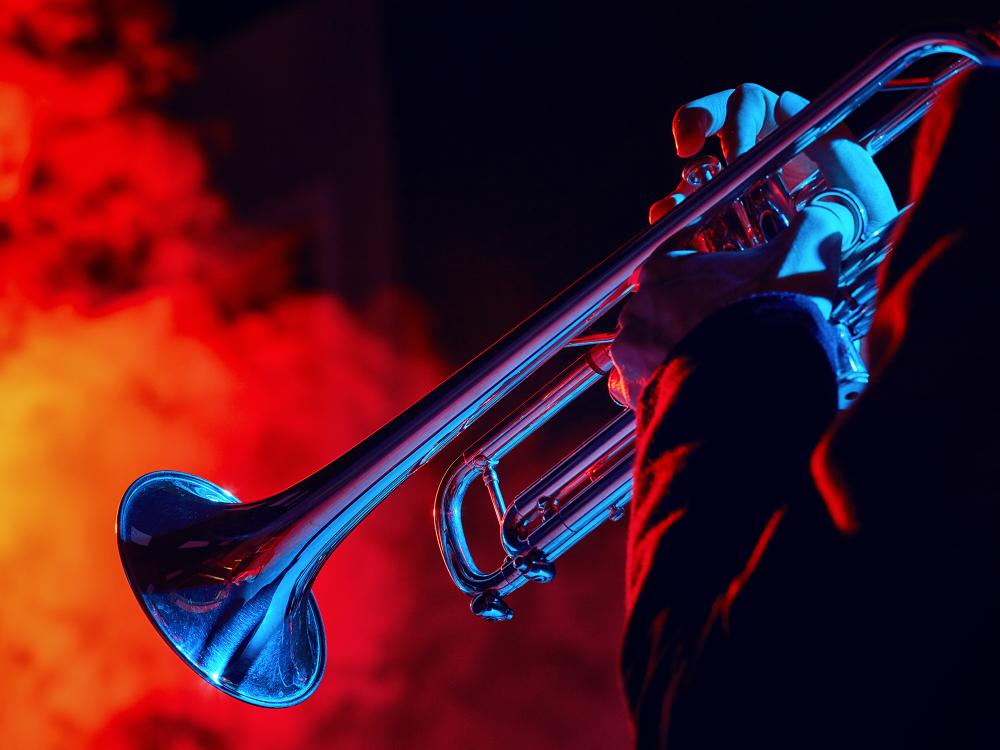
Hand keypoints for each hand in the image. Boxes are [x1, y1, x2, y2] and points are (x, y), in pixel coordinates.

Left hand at [612, 84, 896, 408]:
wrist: (756, 377)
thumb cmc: (773, 311)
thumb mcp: (804, 252)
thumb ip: (815, 226)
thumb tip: (831, 213)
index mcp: (665, 269)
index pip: (662, 264)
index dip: (687, 275)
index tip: (709, 287)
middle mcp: (640, 308)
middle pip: (652, 311)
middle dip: (678, 321)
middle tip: (716, 333)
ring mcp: (632, 352)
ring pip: (640, 352)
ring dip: (666, 357)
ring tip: (705, 367)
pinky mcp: (635, 393)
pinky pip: (638, 392)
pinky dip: (661, 393)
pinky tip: (691, 394)